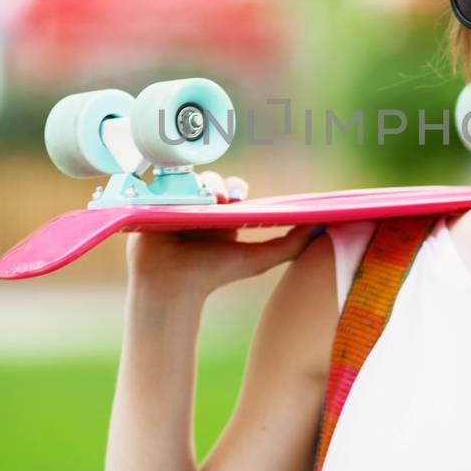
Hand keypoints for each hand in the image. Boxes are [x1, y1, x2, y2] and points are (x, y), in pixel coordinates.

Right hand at [124, 172, 318, 298]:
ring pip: (187, 181)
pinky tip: (175, 194)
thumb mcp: (257, 259)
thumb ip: (289, 245)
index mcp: (222, 214)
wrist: (173, 290)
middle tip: (218, 198)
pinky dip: (168, 186)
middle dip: (214, 184)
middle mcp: (199, 206)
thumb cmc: (214, 276)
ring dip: (193, 185)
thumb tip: (319, 226)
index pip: (231, 187)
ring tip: (199, 200)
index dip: (235, 187)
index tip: (237, 196)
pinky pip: (161, 186)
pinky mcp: (151, 206)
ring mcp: (174, 205)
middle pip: (208, 180)